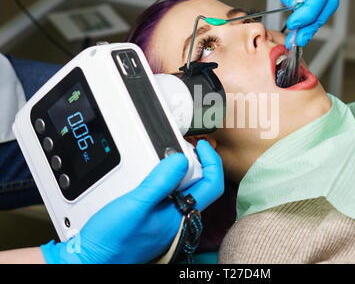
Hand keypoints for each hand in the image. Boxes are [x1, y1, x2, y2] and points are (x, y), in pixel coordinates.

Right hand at [41, 140, 223, 263]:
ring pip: (184, 190)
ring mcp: (166, 221)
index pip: (212, 185)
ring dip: (180, 171)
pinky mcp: (153, 221)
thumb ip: (161, 182)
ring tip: (168, 156)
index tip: (200, 145)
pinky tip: (152, 175)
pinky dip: (166, 181)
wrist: (92, 259)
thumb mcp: (136, 204)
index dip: (211, 161)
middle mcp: (177, 219)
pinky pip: (168, 196)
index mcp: (180, 215)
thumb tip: (182, 160)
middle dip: (197, 163)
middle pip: (201, 186)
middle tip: (185, 147)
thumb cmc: (112, 239)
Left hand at [244, 0, 338, 46]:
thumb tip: (298, 8)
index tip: (294, 25)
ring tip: (297, 37)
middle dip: (312, 23)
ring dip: (311, 22)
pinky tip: (299, 25)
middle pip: (327, 2)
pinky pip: (316, 0)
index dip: (307, 14)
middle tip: (298, 39)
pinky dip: (309, 14)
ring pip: (324, 4)